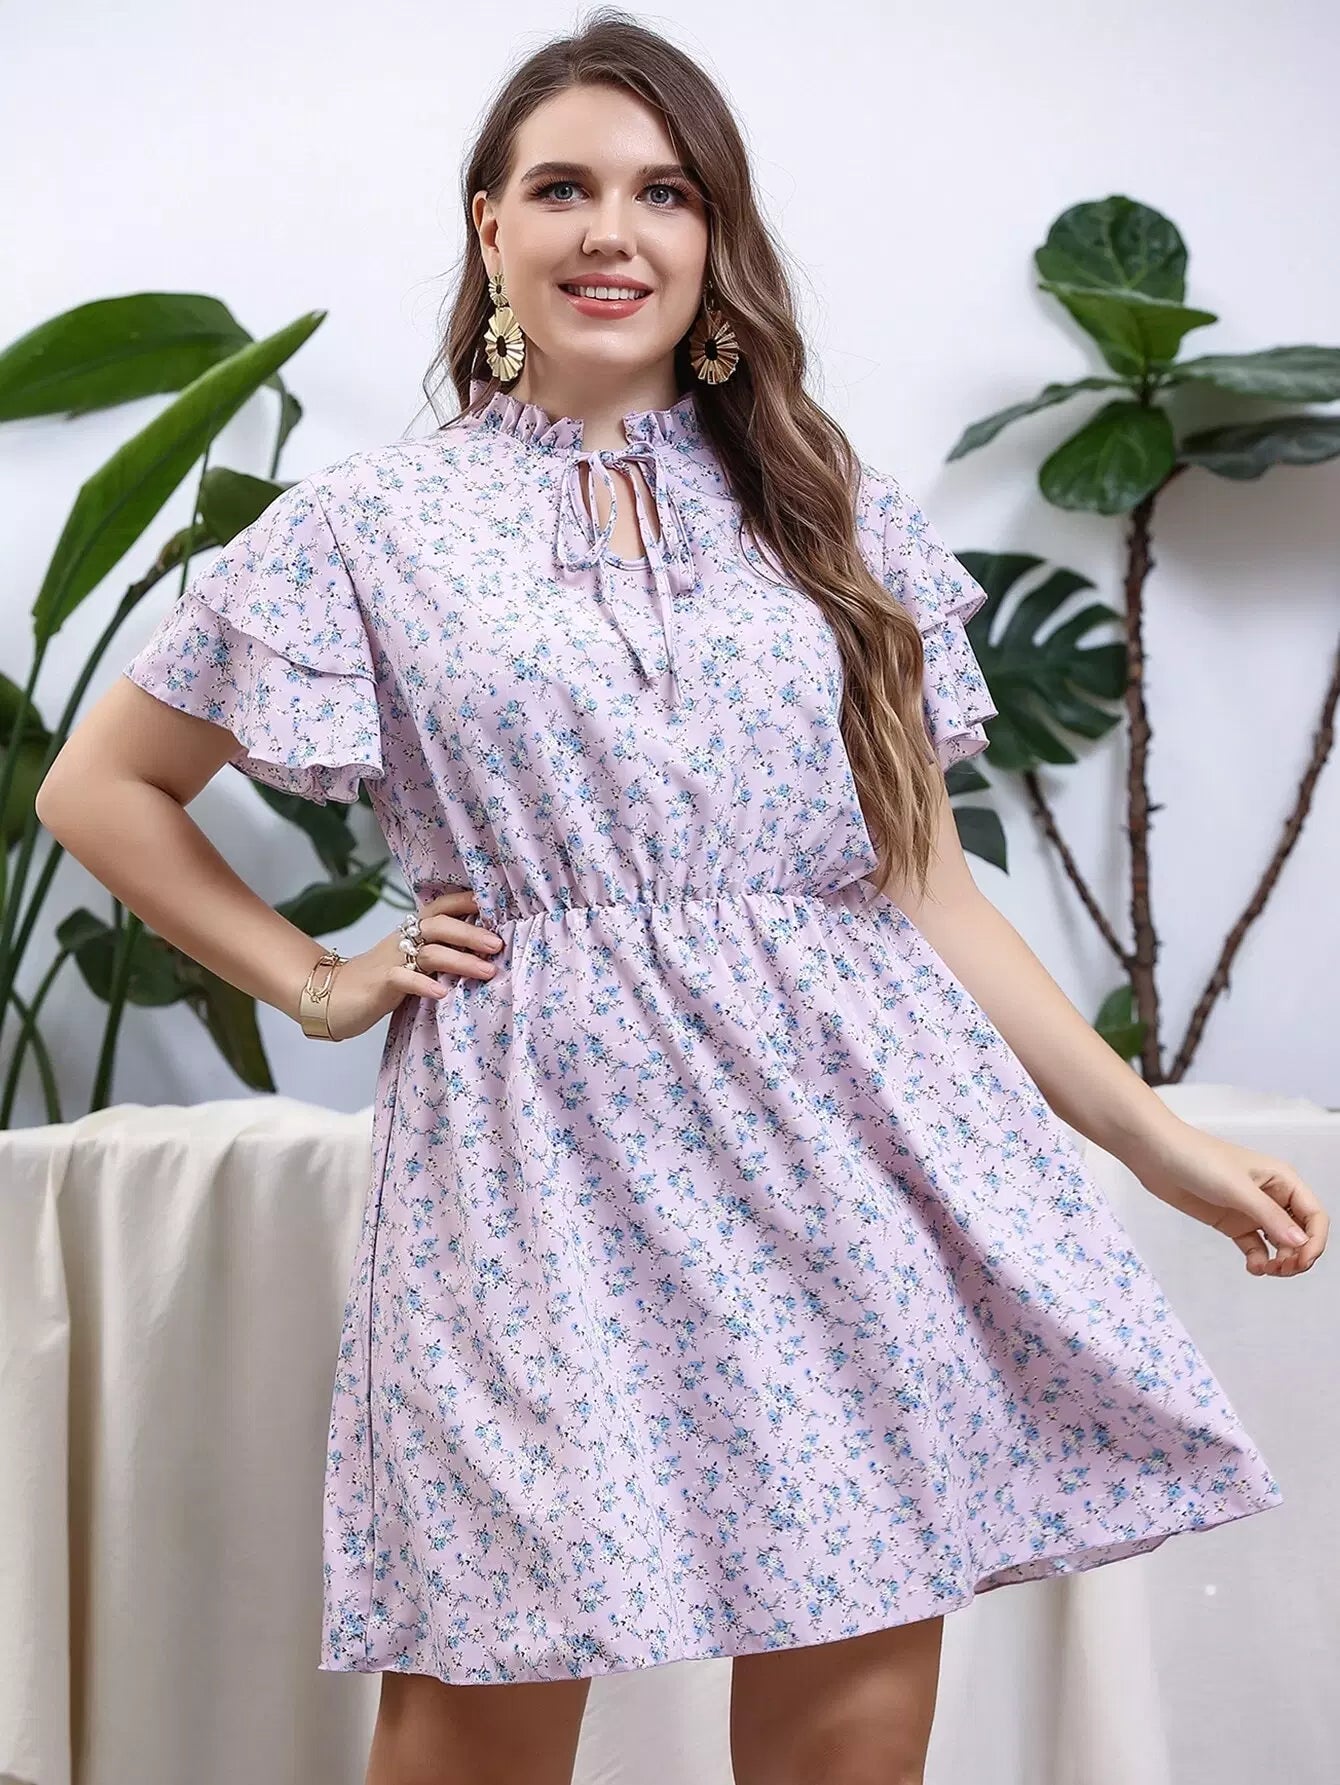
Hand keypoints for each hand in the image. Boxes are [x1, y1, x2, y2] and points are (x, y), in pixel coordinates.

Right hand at [322, 888, 504, 1040]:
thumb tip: (482, 953)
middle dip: (471, 933)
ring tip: (486, 971)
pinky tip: (443, 993)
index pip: (441, 908)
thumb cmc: (378, 981)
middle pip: (439, 926)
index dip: (466, 903)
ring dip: (460, 960)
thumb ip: (438, 954)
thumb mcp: (411, 962)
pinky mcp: (380, 983)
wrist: (331, 997)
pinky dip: (424, 984)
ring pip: (429, 952)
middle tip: (498, 945)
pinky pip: (404, 979)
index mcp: (411, 932)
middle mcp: (403, 940)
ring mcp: (391, 960)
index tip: (497, 906)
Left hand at [1124, 1116, 1327, 1277]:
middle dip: (1298, 1255)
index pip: (1314, 1215)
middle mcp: (1272, 1196)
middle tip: (1283, 1269)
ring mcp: (1251, 1211)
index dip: (1315, 1241)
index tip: (1302, 1260)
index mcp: (1282, 1180)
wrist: (1155, 1154)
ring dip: (1281, 1262)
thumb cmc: (1197, 1158)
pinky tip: (1252, 1267)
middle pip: (1301, 1234)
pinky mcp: (1231, 1222)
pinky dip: (1259, 1261)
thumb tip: (1299, 1242)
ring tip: (1267, 1270)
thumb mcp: (1236, 1187)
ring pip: (1280, 1244)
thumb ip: (1269, 1216)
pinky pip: (1255, 1247)